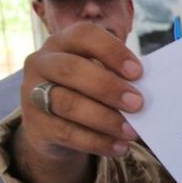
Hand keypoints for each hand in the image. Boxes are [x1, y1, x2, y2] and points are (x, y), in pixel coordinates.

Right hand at [20, 22, 142, 157]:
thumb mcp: (99, 76)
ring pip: (67, 103)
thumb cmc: (86, 91)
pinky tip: (119, 147)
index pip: (84, 35)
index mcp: (63, 43)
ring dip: (105, 118)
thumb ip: (118, 78)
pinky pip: (66, 133)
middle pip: (71, 69)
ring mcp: (32, 94)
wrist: (53, 126)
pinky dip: (97, 142)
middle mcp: (42, 63)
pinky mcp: (35, 125)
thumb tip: (149, 91)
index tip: (138, 72)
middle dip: (108, 87)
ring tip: (132, 131)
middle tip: (138, 103)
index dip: (112, 51)